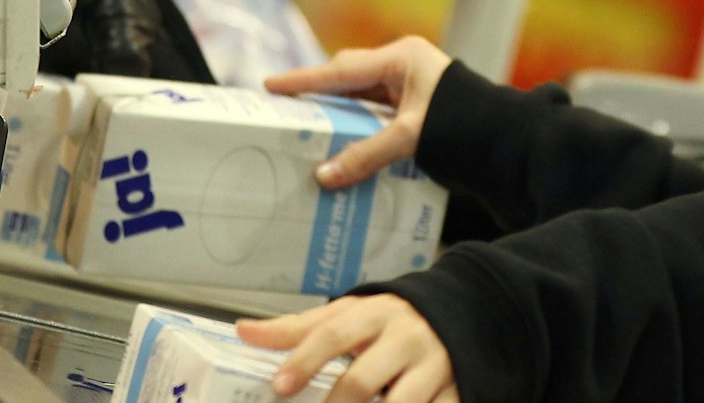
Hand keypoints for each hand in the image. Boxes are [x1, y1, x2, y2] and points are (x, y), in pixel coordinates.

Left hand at [237, 294, 458, 402]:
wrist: (460, 312)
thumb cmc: (388, 322)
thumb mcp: (348, 315)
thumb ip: (298, 328)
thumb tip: (243, 331)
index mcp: (375, 315)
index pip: (333, 335)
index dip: (304, 361)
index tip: (279, 386)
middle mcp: (405, 339)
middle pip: (362, 380)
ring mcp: (434, 368)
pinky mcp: (456, 392)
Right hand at [265, 36, 452, 188]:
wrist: (507, 139)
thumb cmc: (465, 128)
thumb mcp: (411, 138)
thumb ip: (367, 154)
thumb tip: (323, 176)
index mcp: (402, 59)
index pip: (341, 70)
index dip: (304, 80)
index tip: (270, 85)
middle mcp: (404, 64)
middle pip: (349, 76)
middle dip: (317, 91)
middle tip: (284, 106)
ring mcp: (411, 81)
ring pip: (361, 92)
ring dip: (337, 108)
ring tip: (305, 123)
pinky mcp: (416, 101)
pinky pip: (375, 106)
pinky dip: (357, 120)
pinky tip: (341, 136)